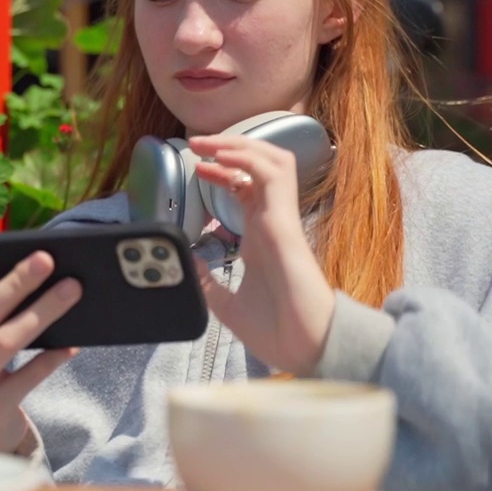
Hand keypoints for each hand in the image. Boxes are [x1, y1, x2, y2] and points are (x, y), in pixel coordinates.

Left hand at [188, 134, 335, 374]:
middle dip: (229, 146)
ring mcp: (280, 218)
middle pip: (259, 164)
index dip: (223, 170)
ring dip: (239, 144)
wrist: (305, 348)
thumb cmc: (277, 331)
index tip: (198, 166)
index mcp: (260, 237)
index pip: (246, 187)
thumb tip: (187, 264)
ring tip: (208, 142)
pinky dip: (248, 158)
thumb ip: (208, 283)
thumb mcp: (227, 306)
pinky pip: (273, 174)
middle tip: (197, 142)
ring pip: (271, 159)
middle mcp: (272, 221)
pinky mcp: (286, 221)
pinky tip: (223, 155)